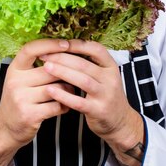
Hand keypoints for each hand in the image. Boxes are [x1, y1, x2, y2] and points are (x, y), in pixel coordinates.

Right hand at [0, 39, 72, 152]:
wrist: (6, 128)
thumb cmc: (19, 99)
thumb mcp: (20, 78)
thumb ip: (35, 66)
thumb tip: (63, 50)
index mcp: (14, 69)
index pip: (31, 49)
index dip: (50, 44)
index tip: (66, 43)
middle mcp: (15, 82)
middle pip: (50, 70)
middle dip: (66, 73)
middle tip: (76, 75)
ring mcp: (21, 99)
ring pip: (57, 88)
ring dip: (69, 90)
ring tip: (71, 91)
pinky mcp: (30, 115)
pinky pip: (57, 105)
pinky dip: (65, 105)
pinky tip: (65, 105)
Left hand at [41, 39, 144, 165]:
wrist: (120, 122)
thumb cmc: (105, 94)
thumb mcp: (104, 76)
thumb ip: (89, 63)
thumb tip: (64, 47)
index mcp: (111, 67)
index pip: (96, 49)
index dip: (77, 45)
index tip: (59, 43)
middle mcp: (110, 79)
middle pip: (85, 64)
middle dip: (62, 58)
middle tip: (45, 55)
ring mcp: (106, 95)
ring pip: (82, 80)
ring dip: (62, 72)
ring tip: (45, 67)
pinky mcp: (98, 111)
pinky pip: (78, 102)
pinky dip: (63, 95)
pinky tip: (50, 90)